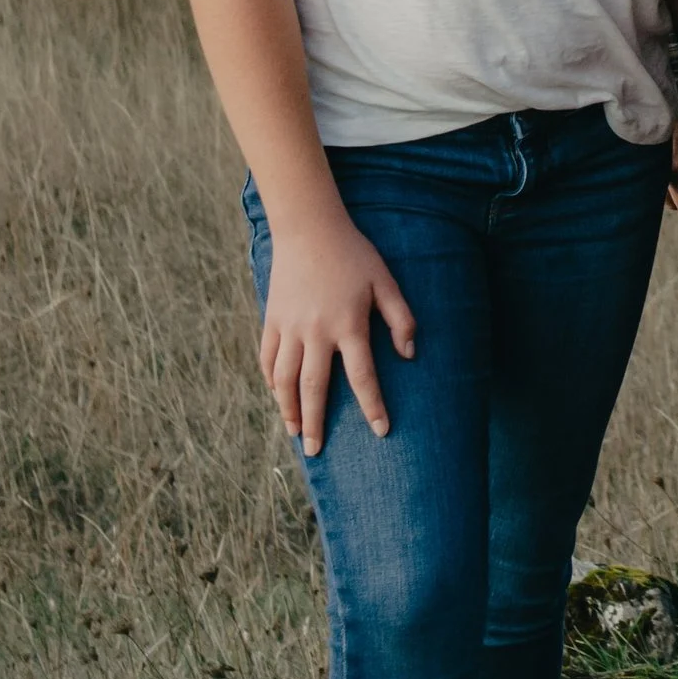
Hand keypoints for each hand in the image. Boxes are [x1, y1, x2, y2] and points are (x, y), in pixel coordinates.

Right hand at [258, 208, 416, 457]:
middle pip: (314, 388)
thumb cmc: (353, 254)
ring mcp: (290, 327)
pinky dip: (271, 381)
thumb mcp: (385, 281)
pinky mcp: (272, 319)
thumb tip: (410, 354)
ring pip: (284, 379)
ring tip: (294, 432)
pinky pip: (268, 358)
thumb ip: (401, 318)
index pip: (362, 377)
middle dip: (316, 423)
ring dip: (288, 409)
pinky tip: (277, 396)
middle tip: (316, 451)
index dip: (373, 406)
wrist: (309, 227)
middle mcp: (316, 331)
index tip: (381, 431)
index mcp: (348, 324)